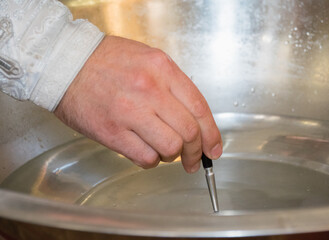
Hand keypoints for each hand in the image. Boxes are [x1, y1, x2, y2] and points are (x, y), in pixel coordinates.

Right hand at [54, 36, 221, 172]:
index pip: (199, 108)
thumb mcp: (148, 59)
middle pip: (189, 132)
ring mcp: (130, 112)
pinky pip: (145, 158)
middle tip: (194, 159)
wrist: (66, 63)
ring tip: (165, 152)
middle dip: (197, 152)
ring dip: (172, 156)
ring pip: (171, 149)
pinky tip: (146, 151)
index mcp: (162, 69)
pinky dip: (151, 161)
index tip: (213, 147)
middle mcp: (149, 89)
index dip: (211, 134)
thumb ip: (173, 85)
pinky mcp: (112, 132)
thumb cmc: (106, 61)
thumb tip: (192, 117)